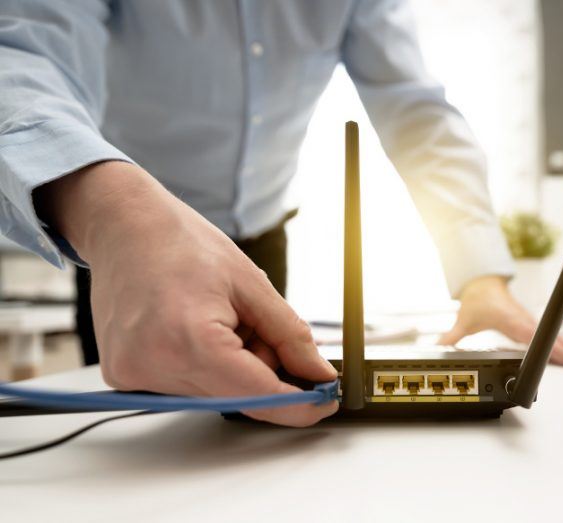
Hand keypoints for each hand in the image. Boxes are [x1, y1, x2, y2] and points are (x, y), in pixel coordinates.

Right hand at [35, 161, 337, 425]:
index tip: (325, 400)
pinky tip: (199, 329)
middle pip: (237, 398)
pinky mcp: (124, 375)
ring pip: (215, 394)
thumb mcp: (252, 283)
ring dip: (235, 367)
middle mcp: (154, 367)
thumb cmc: (182, 243)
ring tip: (222, 318)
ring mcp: (133, 375)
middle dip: (265, 372)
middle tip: (260, 327)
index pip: (258, 396)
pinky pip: (187, 386)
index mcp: (190, 340)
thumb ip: (290, 337)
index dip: (299, 404)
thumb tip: (318, 375)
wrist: (124, 226)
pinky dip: (208, 366)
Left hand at [438, 276, 562, 367]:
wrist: (484, 282)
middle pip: (557, 338)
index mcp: (513, 320)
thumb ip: (451, 337)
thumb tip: (437, 349)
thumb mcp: (464, 320)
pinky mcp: (538, 326)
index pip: (536, 337)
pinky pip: (560, 337)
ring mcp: (535, 323)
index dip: (553, 349)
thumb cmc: (477, 300)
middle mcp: (528, 321)